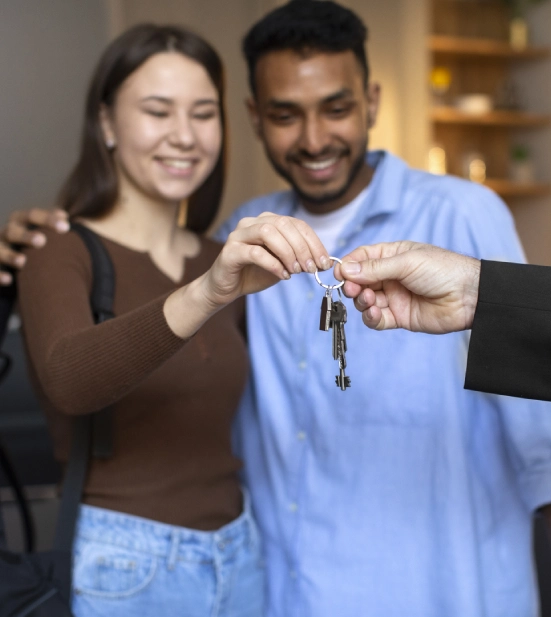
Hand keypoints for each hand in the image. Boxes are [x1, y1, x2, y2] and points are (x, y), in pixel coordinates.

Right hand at [0, 208, 69, 284]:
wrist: (12, 257)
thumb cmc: (33, 241)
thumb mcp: (40, 229)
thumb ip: (53, 223)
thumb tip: (67, 217)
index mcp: (20, 221)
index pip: (32, 216)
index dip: (47, 219)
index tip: (66, 227)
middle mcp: (7, 233)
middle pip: (13, 231)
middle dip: (26, 236)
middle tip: (41, 241)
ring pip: (0, 250)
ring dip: (10, 256)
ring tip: (22, 262)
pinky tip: (8, 280)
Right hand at [203, 212, 329, 305]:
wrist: (226, 288)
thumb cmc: (254, 273)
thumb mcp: (282, 264)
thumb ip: (297, 258)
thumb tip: (321, 261)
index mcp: (267, 221)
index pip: (296, 224)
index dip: (314, 242)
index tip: (324, 262)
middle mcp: (252, 223)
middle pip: (284, 225)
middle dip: (302, 247)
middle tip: (311, 268)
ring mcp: (239, 235)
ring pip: (269, 233)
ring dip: (288, 252)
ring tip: (295, 271)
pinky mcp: (230, 251)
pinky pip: (255, 252)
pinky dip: (273, 264)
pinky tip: (282, 275)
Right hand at [335, 241, 480, 333]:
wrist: (470, 296)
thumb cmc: (443, 269)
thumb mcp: (406, 262)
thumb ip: (374, 268)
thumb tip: (345, 269)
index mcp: (392, 256)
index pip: (362, 259)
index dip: (348, 265)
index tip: (338, 273)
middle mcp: (390, 276)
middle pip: (360, 281)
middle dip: (352, 285)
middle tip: (351, 289)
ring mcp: (394, 297)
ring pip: (366, 301)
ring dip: (361, 301)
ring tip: (368, 299)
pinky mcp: (399, 317)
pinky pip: (377, 319)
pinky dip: (371, 317)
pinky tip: (374, 312)